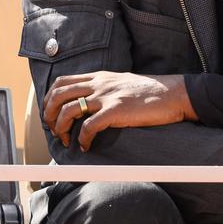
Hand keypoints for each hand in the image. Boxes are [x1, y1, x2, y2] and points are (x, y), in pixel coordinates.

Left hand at [42, 71, 195, 151]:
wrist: (172, 93)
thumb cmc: (149, 91)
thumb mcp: (120, 82)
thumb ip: (102, 87)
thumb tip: (88, 101)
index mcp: (98, 77)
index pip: (62, 82)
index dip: (49, 98)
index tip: (50, 113)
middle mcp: (98, 84)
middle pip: (59, 95)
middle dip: (49, 115)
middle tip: (53, 131)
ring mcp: (106, 96)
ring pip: (69, 110)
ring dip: (62, 128)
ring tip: (67, 141)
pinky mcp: (116, 111)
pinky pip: (89, 126)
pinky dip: (82, 139)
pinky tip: (86, 146)